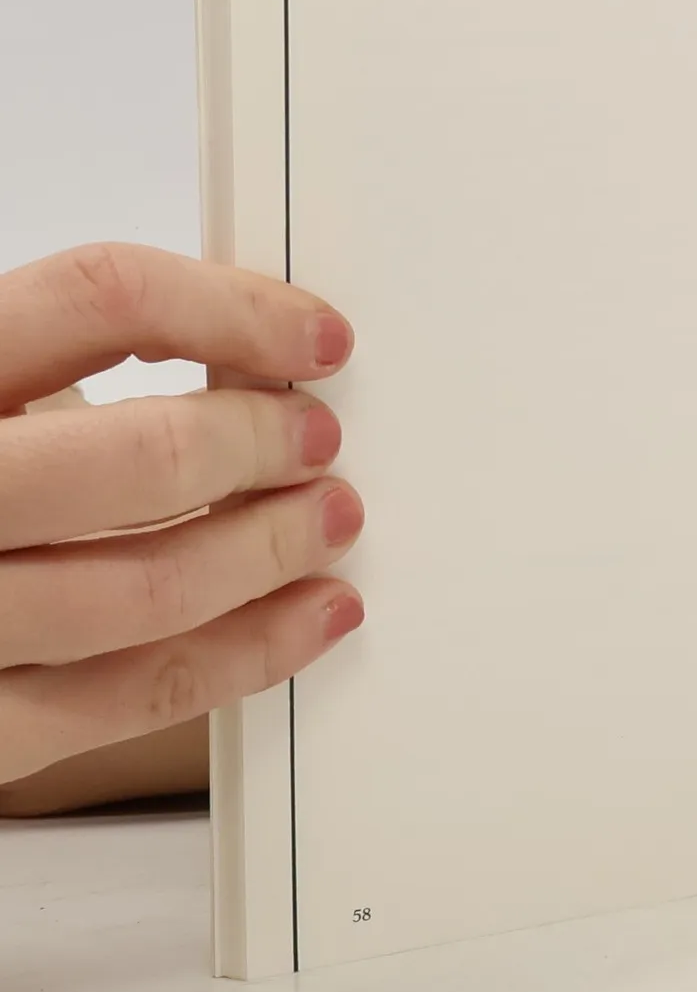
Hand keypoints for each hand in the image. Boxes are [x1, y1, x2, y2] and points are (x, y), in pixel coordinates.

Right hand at [0, 244, 364, 791]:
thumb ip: (72, 377)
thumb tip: (260, 365)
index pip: (100, 299)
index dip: (232, 311)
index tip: (317, 339)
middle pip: (141, 457)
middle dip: (261, 446)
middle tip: (318, 443)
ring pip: (152, 586)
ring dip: (272, 551)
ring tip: (329, 522)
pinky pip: (135, 691)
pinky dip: (247, 651)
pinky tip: (306, 616)